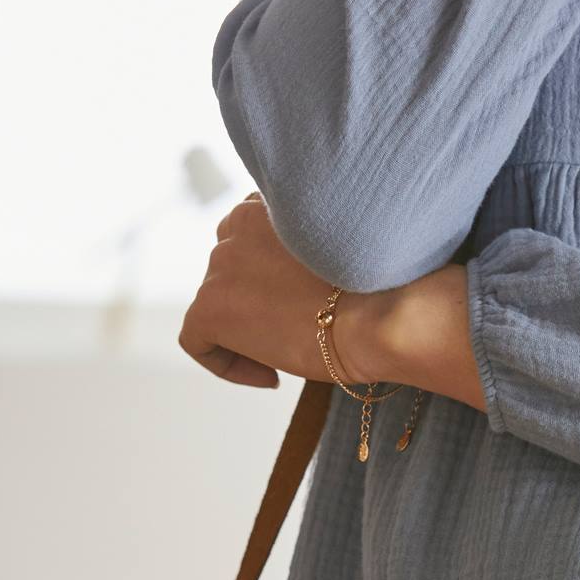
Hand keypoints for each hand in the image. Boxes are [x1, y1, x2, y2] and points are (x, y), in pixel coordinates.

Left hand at [178, 193, 390, 387]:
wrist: (382, 315)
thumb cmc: (377, 289)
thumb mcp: (338, 250)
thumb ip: (304, 252)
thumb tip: (292, 286)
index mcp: (270, 203)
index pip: (249, 234)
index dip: (265, 271)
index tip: (298, 299)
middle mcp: (238, 224)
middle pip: (228, 268)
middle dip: (253, 300)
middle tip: (293, 329)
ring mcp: (220, 266)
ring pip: (215, 304)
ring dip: (244, 332)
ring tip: (286, 356)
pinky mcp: (209, 307)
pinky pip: (197, 341)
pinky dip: (226, 363)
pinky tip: (270, 376)